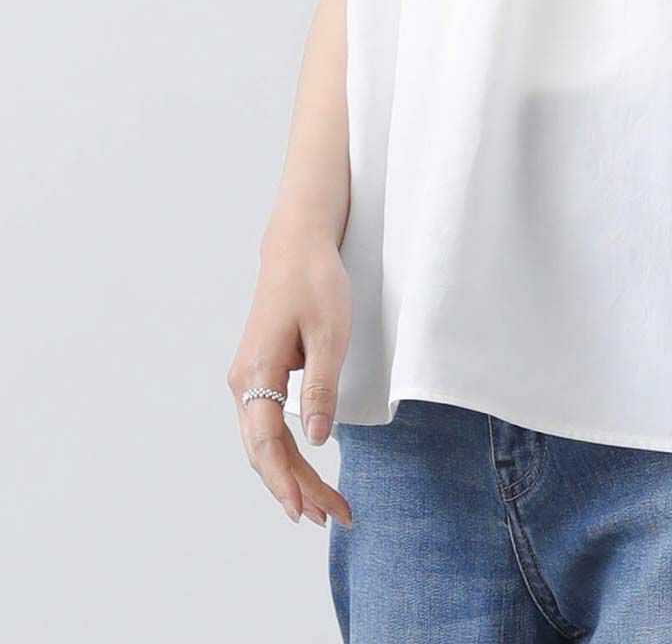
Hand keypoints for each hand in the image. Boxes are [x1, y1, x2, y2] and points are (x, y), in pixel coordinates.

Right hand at [226, 232, 353, 528]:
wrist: (296, 248)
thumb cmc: (315, 283)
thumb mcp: (330, 332)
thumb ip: (322, 387)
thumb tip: (317, 439)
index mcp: (255, 373)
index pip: (266, 442)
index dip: (284, 480)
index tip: (304, 511)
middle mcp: (243, 383)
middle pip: (265, 451)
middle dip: (297, 488)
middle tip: (334, 517)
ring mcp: (249, 381)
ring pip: (266, 443)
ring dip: (293, 476)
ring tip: (326, 507)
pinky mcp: (261, 377)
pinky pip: (269, 427)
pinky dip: (287, 455)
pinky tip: (305, 474)